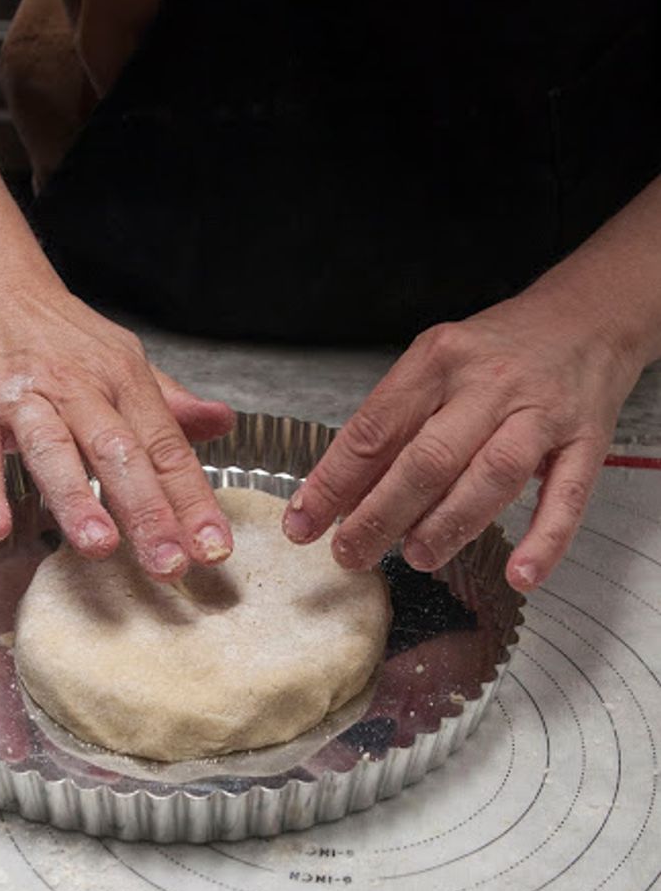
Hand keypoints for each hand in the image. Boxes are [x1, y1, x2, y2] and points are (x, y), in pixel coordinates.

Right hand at [0, 282, 235, 580]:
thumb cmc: (62, 336)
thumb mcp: (124, 361)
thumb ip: (171, 404)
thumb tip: (223, 424)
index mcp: (123, 380)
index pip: (165, 448)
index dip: (191, 500)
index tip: (212, 547)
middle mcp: (77, 388)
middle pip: (118, 454)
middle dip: (146, 511)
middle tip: (168, 562)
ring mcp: (23, 397)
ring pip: (54, 450)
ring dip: (76, 499)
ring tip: (98, 545)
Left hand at [282, 288, 648, 591]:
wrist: (587, 316)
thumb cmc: (497, 352)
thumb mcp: (433, 366)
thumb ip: (391, 425)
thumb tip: (339, 495)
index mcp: (437, 361)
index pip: (374, 429)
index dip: (333, 483)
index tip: (303, 524)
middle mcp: (487, 384)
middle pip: (427, 459)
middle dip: (381, 514)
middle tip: (351, 553)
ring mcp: (541, 413)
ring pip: (491, 476)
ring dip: (448, 526)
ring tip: (416, 557)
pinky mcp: (586, 441)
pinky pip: (567, 497)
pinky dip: (545, 540)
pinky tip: (520, 574)